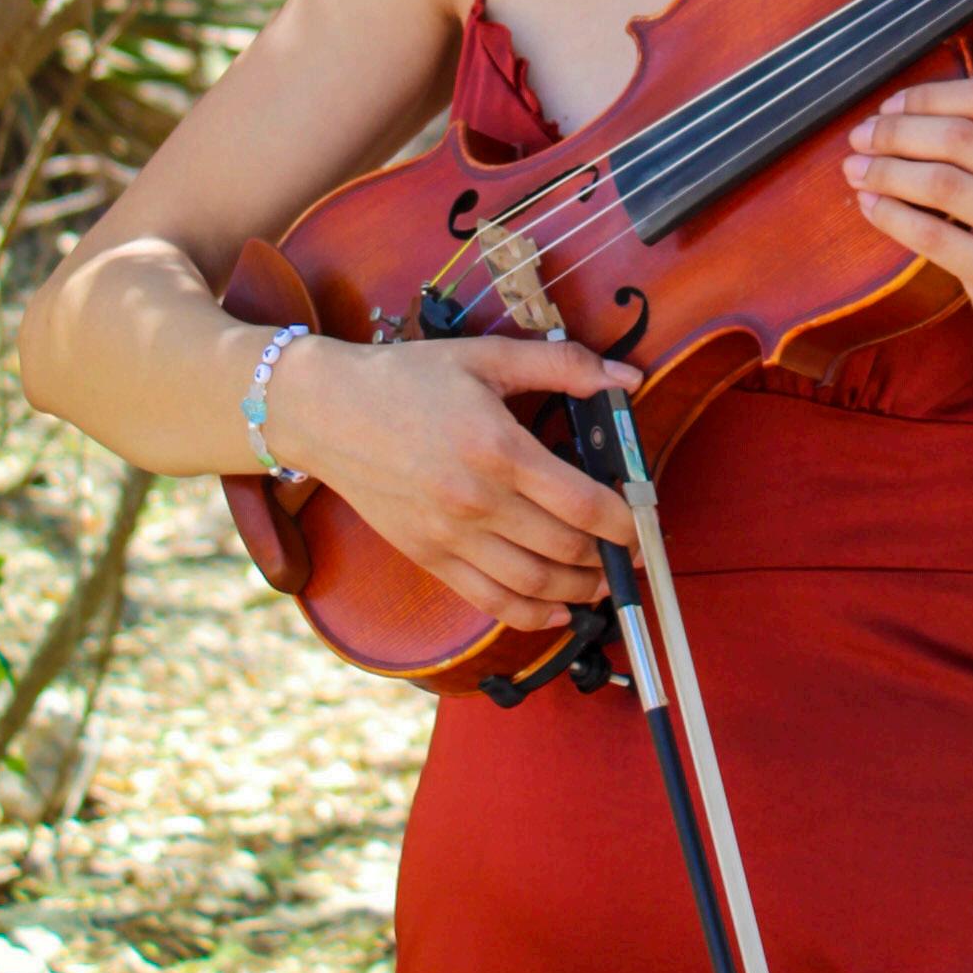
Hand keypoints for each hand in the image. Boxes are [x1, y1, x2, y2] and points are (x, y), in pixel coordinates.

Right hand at [269, 330, 639, 631]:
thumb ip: (563, 365)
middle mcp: (476, 501)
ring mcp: (449, 536)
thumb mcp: (487, 357)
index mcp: (498, 448)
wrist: (327, 412)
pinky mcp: (428, 557)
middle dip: (611, 556)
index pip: (583, 503)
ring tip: (604, 581)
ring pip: (533, 583)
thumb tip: (628, 379)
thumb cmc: (408, 379)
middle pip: (565, 548)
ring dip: (580, 591)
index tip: (645, 522)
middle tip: (634, 551)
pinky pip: (490, 601)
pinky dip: (531, 614)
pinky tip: (558, 610)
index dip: (626, 521)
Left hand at [841, 0, 972, 405]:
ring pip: (941, 186)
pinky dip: (891, 216)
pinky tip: (868, 202)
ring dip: (886, 171)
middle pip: (958, 140)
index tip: (890, 102)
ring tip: (854, 164)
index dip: (928, 96)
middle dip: (897, 133)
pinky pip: (934, 237)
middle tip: (858, 132)